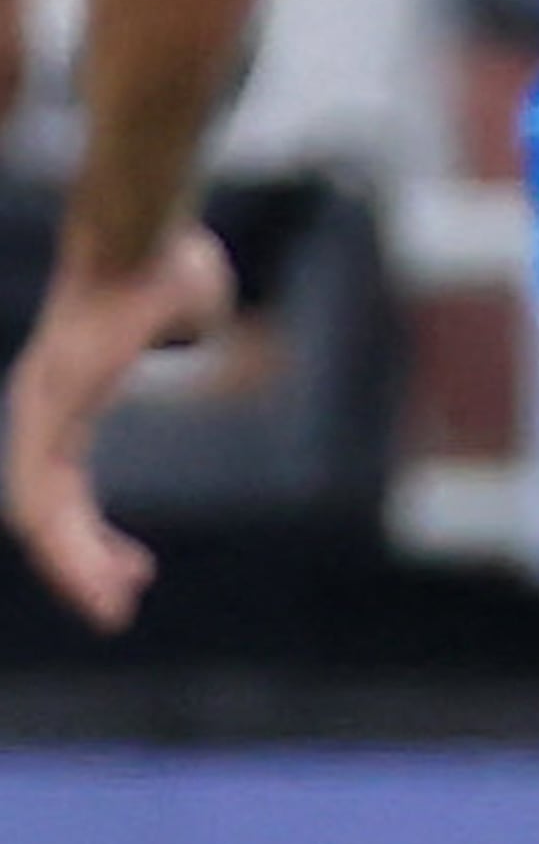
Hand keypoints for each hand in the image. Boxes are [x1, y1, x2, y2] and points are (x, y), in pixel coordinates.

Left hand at [5, 220, 231, 631]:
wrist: (145, 232)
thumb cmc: (168, 258)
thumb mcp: (187, 309)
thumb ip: (184, 328)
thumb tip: (194, 327)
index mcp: (65, 395)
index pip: (62, 483)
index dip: (90, 534)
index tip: (134, 571)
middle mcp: (41, 407)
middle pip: (44, 508)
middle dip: (79, 566)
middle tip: (115, 611)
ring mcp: (40, 409)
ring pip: (39, 513)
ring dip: (73, 568)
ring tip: (109, 611)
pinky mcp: (49, 412)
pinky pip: (42, 495)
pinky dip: (66, 544)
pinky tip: (95, 577)